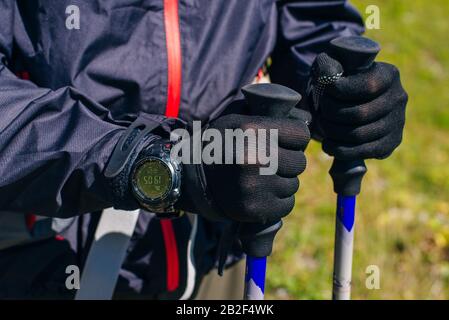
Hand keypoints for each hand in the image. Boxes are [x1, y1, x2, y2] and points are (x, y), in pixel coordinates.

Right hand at [181, 109, 309, 223]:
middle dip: (288, 161)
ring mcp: (255, 186)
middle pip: (299, 162)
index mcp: (252, 130)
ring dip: (282, 182)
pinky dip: (278, 200)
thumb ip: (269, 118)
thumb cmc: (220, 145)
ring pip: (293, 184)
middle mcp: (255, 157)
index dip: (295, 138)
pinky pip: (286, 204)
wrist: (191, 176)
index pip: (301, 134)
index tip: (286, 142)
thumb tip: (307, 120)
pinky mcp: (255, 209)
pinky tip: (261, 193)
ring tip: (261, 178)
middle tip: (271, 162)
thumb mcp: (238, 120)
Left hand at [311, 53, 407, 160]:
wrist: (354, 100)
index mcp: (389, 75)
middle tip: (320, 112)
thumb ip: (328, 65)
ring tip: (322, 126)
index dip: (339, 91)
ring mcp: (398, 123)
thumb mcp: (335, 65)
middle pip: (360, 114)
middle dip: (332, 114)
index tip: (324, 90)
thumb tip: (327, 75)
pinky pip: (363, 152)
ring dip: (333, 132)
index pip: (366, 87)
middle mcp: (399, 98)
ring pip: (359, 135)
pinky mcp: (391, 143)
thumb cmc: (342, 79)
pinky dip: (340, 150)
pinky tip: (328, 144)